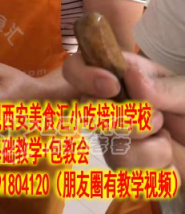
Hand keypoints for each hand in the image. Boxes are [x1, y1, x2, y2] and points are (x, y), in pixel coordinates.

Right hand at [62, 52, 184, 177]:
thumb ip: (163, 88)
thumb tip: (132, 77)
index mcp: (118, 74)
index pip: (75, 68)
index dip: (84, 77)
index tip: (112, 87)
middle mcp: (107, 103)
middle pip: (88, 113)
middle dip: (127, 122)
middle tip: (157, 120)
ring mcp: (110, 134)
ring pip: (111, 149)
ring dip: (149, 150)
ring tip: (166, 139)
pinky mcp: (119, 164)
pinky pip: (127, 174)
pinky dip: (156, 171)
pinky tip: (168, 162)